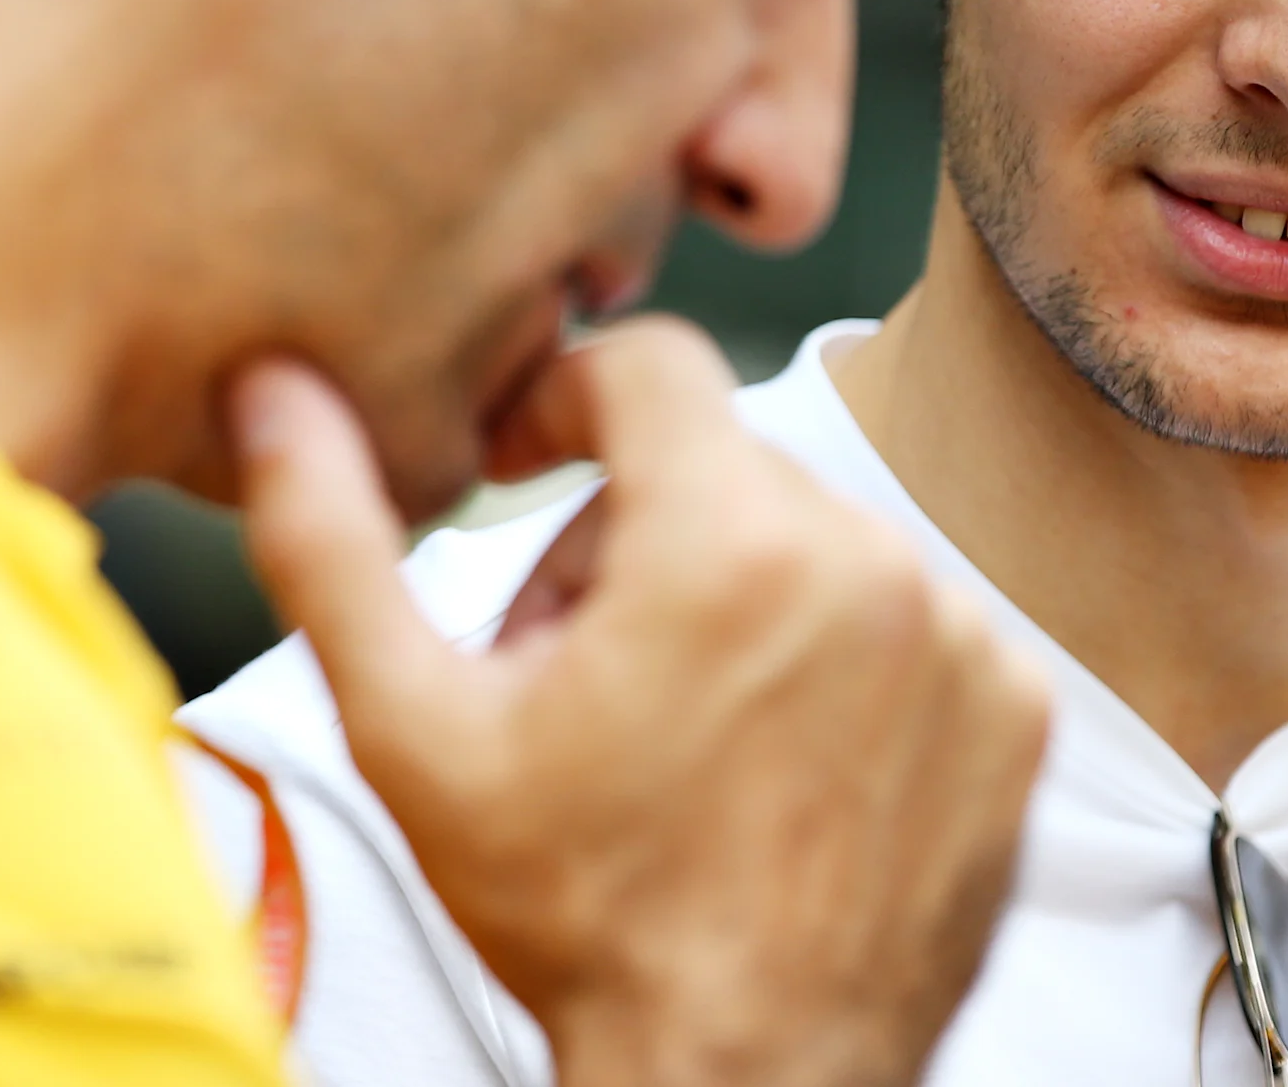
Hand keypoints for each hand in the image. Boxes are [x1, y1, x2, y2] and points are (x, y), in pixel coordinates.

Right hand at [232, 320, 1050, 1086]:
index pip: (649, 366)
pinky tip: (775, 765)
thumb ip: (331, 540)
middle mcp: (870, 567)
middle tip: (571, 667)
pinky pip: (907, 623)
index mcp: (730, 542)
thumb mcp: (414, 731)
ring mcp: (959, 642)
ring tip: (670, 731)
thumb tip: (276, 394)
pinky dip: (838, 667)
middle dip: (630, 535)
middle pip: (720, 467)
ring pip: (811, 544)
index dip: (563, 404)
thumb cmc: (582, 921)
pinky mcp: (1012, 715)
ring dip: (734, 599)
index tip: (524, 476)